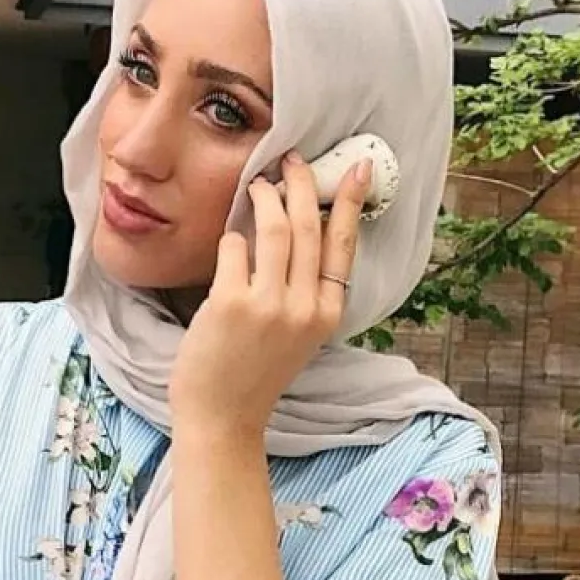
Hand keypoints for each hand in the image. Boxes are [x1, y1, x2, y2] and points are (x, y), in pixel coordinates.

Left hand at [168, 150, 373, 437]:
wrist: (223, 417)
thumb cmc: (253, 375)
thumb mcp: (296, 335)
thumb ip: (303, 290)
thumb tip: (298, 227)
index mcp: (327, 315)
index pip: (343, 246)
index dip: (348, 202)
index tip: (356, 168)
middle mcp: (304, 308)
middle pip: (308, 227)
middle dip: (300, 184)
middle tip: (289, 162)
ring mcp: (268, 305)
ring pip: (274, 228)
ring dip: (265, 197)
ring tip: (257, 187)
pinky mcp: (231, 303)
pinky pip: (234, 247)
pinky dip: (232, 238)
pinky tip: (231, 240)